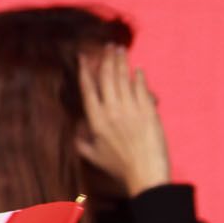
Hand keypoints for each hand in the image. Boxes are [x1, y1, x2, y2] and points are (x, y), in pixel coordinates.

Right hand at [76, 46, 170, 196]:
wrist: (146, 176)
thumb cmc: (120, 169)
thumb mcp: (93, 156)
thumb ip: (80, 141)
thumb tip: (74, 130)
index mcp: (96, 119)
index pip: (88, 88)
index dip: (85, 71)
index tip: (84, 57)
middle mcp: (111, 111)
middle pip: (106, 78)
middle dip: (106, 59)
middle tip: (108, 46)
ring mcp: (131, 110)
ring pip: (123, 80)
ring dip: (121, 62)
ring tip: (120, 49)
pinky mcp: (149, 113)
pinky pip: (142, 90)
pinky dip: (139, 78)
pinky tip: (138, 70)